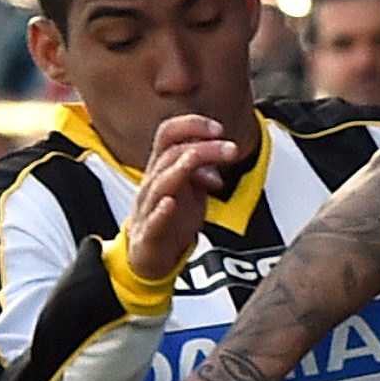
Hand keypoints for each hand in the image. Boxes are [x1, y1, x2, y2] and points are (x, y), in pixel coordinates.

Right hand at [123, 114, 243, 287]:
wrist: (150, 254)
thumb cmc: (172, 217)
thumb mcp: (193, 188)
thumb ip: (206, 168)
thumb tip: (224, 151)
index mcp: (163, 168)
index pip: (168, 134)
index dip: (191, 126)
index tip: (219, 129)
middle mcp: (153, 182)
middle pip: (170, 155)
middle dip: (202, 148)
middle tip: (231, 149)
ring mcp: (148, 206)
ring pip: (159, 182)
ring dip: (181, 170)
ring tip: (196, 159)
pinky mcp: (149, 233)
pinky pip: (152, 219)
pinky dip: (161, 211)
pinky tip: (170, 203)